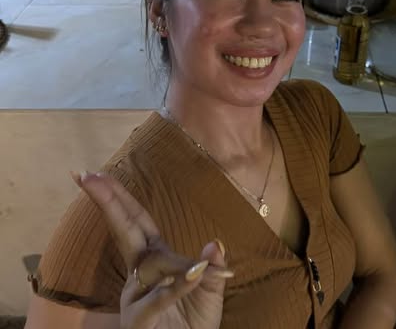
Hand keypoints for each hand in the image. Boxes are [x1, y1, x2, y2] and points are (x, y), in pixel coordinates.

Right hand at [73, 171, 232, 328]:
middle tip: (88, 175)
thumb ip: (212, 268)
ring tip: (115, 195)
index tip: (99, 175)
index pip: (136, 221)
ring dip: (134, 226)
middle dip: (109, 201)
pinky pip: (162, 298)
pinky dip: (178, 286)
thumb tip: (215, 243)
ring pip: (149, 261)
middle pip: (125, 229)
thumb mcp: (208, 292)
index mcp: (154, 260)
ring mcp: (137, 296)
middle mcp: (141, 274)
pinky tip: (195, 271)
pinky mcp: (142, 321)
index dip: (120, 198)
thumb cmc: (194, 325)